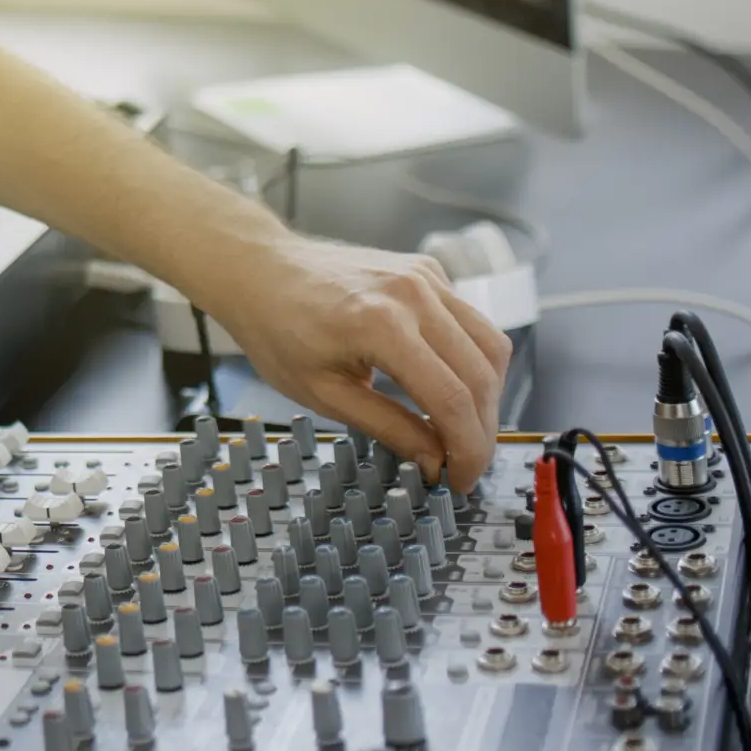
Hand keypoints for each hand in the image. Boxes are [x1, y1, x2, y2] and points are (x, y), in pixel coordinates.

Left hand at [197, 236, 510, 488]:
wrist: (259, 270)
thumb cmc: (277, 328)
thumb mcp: (324, 393)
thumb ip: (388, 427)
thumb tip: (436, 462)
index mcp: (381, 324)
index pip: (452, 399)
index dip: (468, 450)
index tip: (462, 480)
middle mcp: (413, 294)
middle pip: (482, 375)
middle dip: (483, 430)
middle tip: (467, 465)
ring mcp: (425, 277)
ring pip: (491, 345)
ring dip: (488, 395)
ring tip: (464, 430)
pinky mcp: (427, 271)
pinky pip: (471, 320)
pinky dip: (473, 358)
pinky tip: (449, 383)